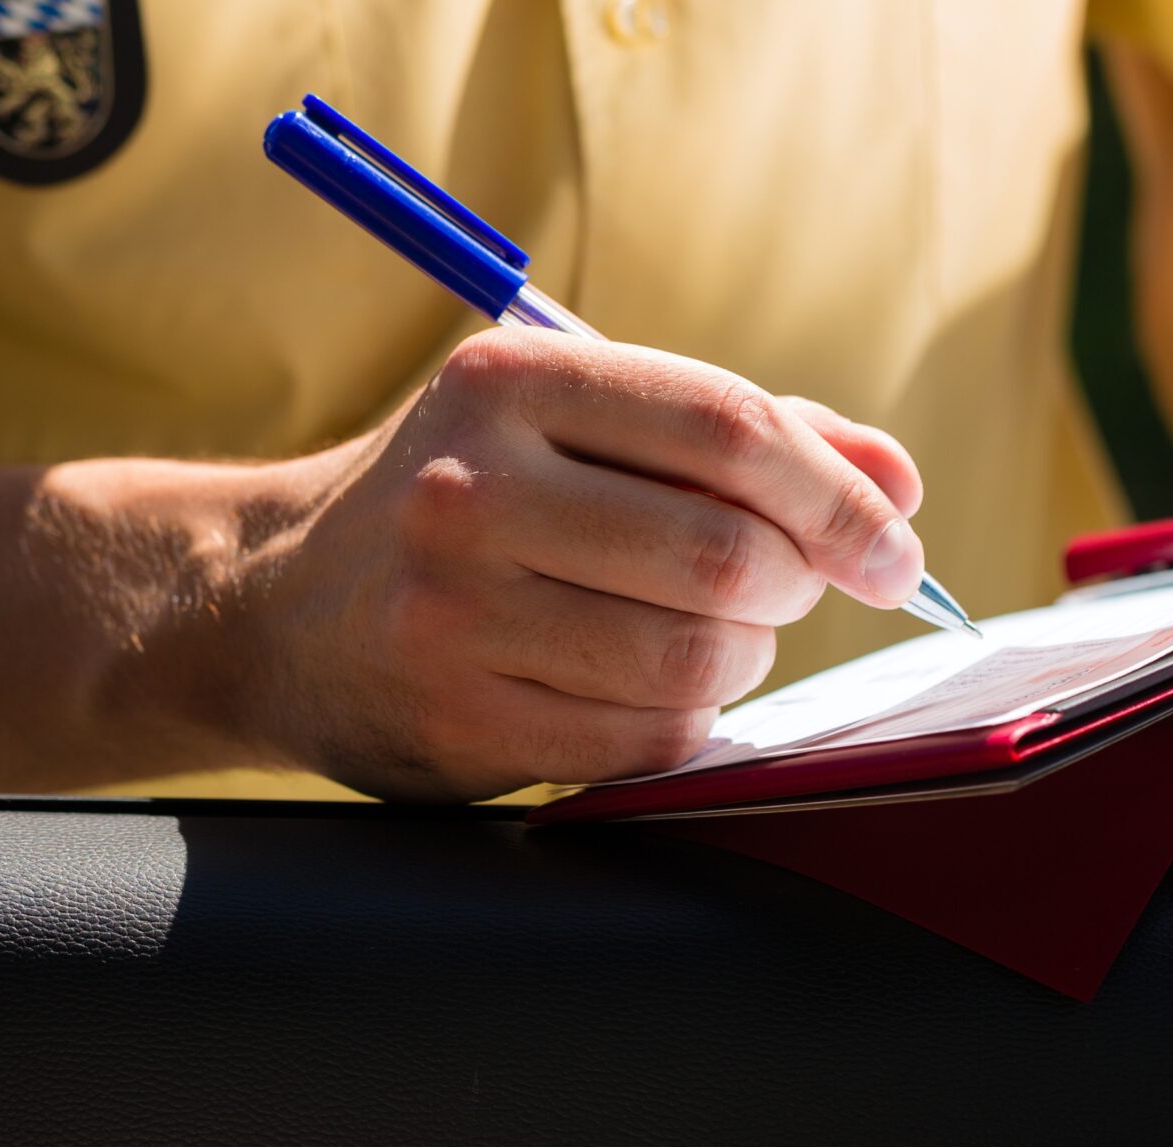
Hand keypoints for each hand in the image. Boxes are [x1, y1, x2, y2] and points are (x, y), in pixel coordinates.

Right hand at [253, 328, 926, 801]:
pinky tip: (654, 692)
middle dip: (794, 585)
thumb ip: (744, 436)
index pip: (727, 429)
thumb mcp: (576, 424)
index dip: (839, 496)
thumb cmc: (473, 502)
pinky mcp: (453, 719)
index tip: (893, 547)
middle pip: (724, 555)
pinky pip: (641, 741)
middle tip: (787, 592)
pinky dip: (683, 722)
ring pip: (692, 659)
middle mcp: (471, 488)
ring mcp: (452, 611)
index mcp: (512, 380)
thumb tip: (899, 483)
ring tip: (710, 638)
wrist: (272, 604)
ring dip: (742, 660)